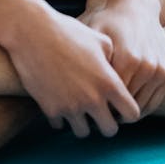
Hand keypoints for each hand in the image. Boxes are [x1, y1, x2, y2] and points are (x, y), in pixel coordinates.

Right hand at [5, 4, 140, 138]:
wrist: (32, 32)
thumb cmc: (68, 32)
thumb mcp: (100, 40)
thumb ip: (115, 60)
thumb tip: (120, 73)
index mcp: (108, 83)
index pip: (132, 114)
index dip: (128, 112)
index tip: (119, 107)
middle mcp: (92, 99)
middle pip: (109, 130)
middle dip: (106, 122)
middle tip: (99, 112)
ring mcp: (71, 107)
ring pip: (83, 132)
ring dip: (82, 122)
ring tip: (78, 107)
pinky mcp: (51, 110)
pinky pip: (61, 125)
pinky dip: (61, 116)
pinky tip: (59, 100)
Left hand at [80, 0, 164, 117]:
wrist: (137, 6)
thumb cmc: (108, 21)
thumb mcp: (93, 35)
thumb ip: (84, 62)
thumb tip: (66, 89)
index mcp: (127, 59)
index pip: (111, 100)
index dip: (97, 108)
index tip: (87, 110)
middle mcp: (147, 66)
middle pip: (126, 106)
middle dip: (112, 113)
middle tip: (98, 115)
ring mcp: (161, 70)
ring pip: (142, 107)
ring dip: (127, 112)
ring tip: (111, 111)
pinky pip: (155, 102)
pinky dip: (141, 106)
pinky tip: (126, 103)